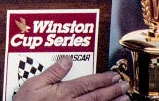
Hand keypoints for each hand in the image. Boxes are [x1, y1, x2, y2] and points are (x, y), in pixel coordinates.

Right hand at [14, 57, 129, 100]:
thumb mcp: (33, 84)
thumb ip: (52, 73)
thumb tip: (66, 60)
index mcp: (63, 92)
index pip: (88, 84)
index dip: (103, 79)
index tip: (114, 76)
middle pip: (97, 96)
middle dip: (113, 90)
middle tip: (124, 85)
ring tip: (124, 99)